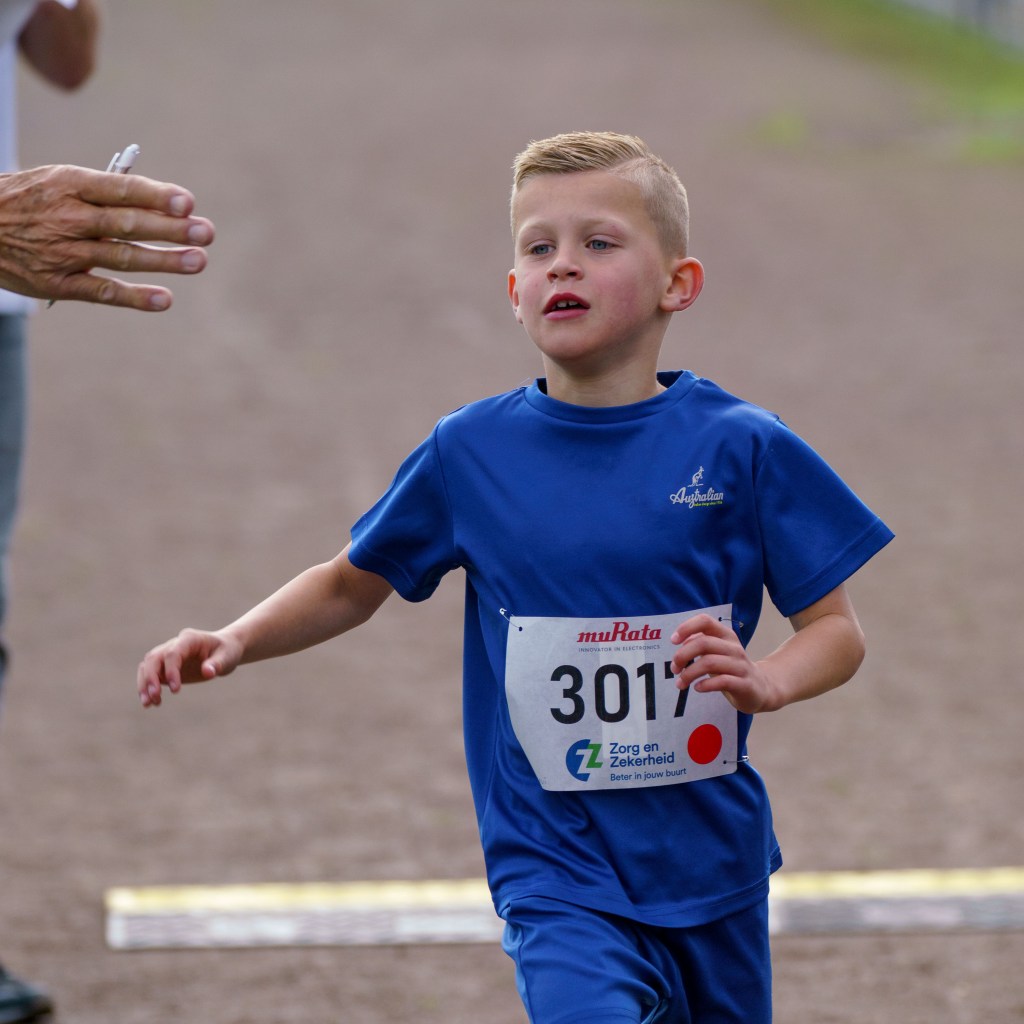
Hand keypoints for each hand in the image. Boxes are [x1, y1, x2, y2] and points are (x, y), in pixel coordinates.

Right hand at [0, 164, 214, 309]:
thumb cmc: (28, 201)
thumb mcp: (57, 182)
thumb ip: (104, 193)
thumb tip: (162, 205)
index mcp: (69, 184)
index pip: (120, 189)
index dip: (155, 195)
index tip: (188, 202)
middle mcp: (67, 217)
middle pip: (127, 223)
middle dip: (171, 228)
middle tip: (207, 233)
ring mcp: (62, 251)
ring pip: (121, 256)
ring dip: (164, 261)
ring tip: (199, 261)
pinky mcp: (57, 283)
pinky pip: (102, 291)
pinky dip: (135, 297)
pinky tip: (164, 300)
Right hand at [137, 628, 241, 707]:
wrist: (224, 650)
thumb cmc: (227, 651)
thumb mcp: (228, 657)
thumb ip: (217, 664)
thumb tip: (207, 672)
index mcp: (189, 639)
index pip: (173, 653)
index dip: (171, 671)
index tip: (176, 690)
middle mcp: (174, 644)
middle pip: (153, 658)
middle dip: (150, 678)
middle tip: (155, 697)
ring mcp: (167, 655)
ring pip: (147, 666)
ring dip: (145, 684)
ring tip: (148, 704)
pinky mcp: (165, 666)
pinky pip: (151, 675)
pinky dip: (148, 688)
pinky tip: (152, 703)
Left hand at [670, 614, 778, 714]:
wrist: (761, 688)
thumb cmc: (730, 668)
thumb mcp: (716, 653)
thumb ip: (700, 644)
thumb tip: (679, 642)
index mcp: (726, 635)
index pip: (705, 621)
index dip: (686, 628)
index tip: (673, 641)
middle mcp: (734, 647)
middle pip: (703, 643)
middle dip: (682, 655)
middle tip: (674, 668)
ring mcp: (740, 665)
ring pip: (709, 663)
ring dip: (689, 673)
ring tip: (680, 683)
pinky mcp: (744, 684)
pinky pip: (722, 681)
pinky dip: (705, 685)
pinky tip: (697, 688)